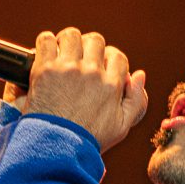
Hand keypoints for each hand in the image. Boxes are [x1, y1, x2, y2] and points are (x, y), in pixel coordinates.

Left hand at [18, 27, 147, 151]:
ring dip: (67, 41)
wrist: (54, 148)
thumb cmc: (87, 140)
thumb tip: (139, 74)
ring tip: (62, 52)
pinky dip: (45, 42)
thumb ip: (136, 100)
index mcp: (112, 84)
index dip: (108, 59)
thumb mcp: (121, 127)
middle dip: (88, 47)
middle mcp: (92, 72)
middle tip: (78, 57)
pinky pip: (45, 40)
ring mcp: (67, 69)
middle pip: (95, 41)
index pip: (117, 57)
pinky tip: (45, 52)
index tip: (99, 65)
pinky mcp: (44, 69)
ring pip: (71, 35)